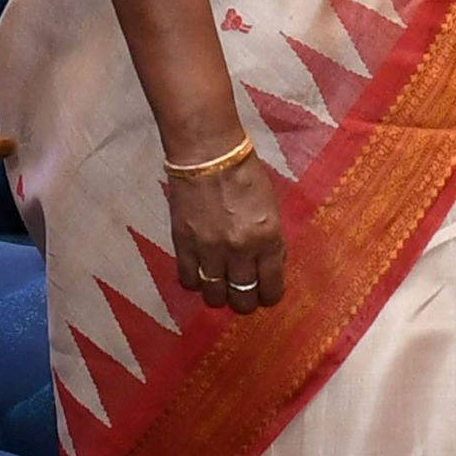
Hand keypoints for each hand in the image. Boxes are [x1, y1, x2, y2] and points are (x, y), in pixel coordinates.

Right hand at [165, 139, 285, 310]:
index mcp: (268, 239)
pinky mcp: (184, 245)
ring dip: (219, 295)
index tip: (265, 295)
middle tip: (242, 294)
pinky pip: (189, 280)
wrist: (208, 154)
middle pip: (243, 298)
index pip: (271, 287)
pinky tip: (199, 274)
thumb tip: (269, 266)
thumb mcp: (271, 208)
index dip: (269, 296)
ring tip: (219, 286)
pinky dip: (195, 282)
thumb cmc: (246, 174)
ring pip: (215, 295)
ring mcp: (210, 250)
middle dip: (245, 301)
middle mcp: (240, 250)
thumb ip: (271, 240)